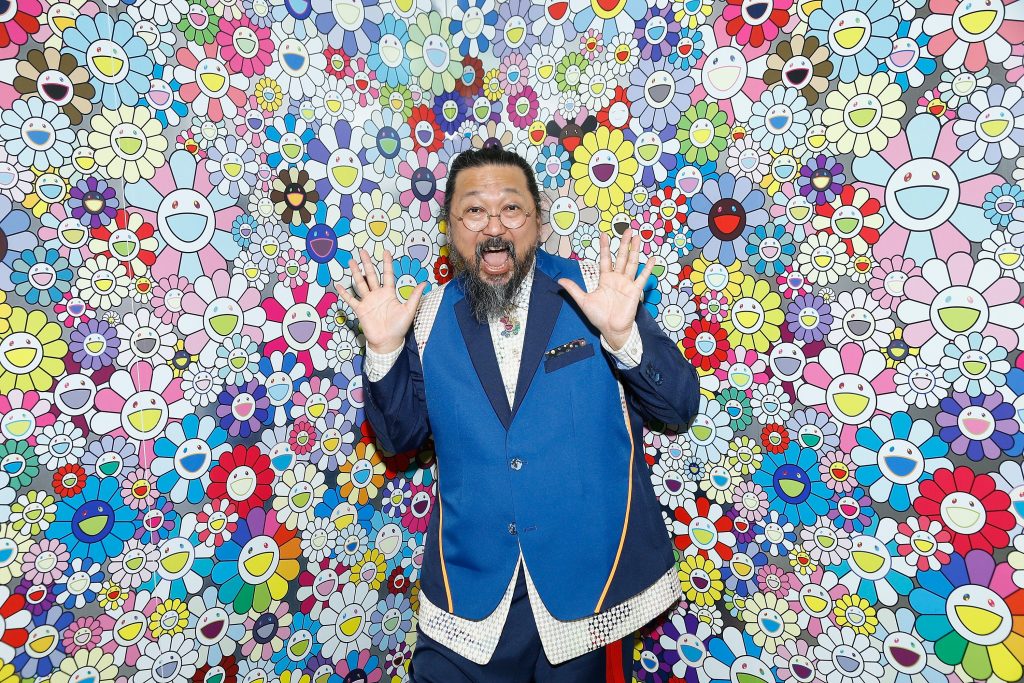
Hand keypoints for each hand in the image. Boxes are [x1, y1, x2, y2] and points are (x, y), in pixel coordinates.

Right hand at [335, 248, 426, 354]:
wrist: (388, 342)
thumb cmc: (399, 327)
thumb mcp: (409, 310)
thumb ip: (414, 296)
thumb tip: (425, 283)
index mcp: (389, 293)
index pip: (387, 275)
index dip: (387, 263)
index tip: (385, 251)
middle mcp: (377, 295)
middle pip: (371, 275)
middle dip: (367, 263)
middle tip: (362, 250)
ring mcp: (368, 301)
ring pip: (360, 283)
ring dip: (355, 273)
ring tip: (351, 261)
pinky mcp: (360, 310)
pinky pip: (351, 300)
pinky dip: (344, 293)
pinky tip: (339, 285)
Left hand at [558, 228, 653, 349]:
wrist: (611, 329)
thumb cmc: (598, 316)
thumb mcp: (583, 301)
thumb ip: (573, 289)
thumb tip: (559, 280)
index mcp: (605, 279)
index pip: (605, 259)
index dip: (604, 247)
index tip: (604, 234)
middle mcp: (617, 278)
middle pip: (621, 257)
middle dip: (624, 243)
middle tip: (628, 229)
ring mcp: (627, 283)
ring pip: (632, 263)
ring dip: (635, 250)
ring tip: (638, 237)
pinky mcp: (635, 291)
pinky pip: (642, 277)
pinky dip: (647, 268)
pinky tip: (652, 258)